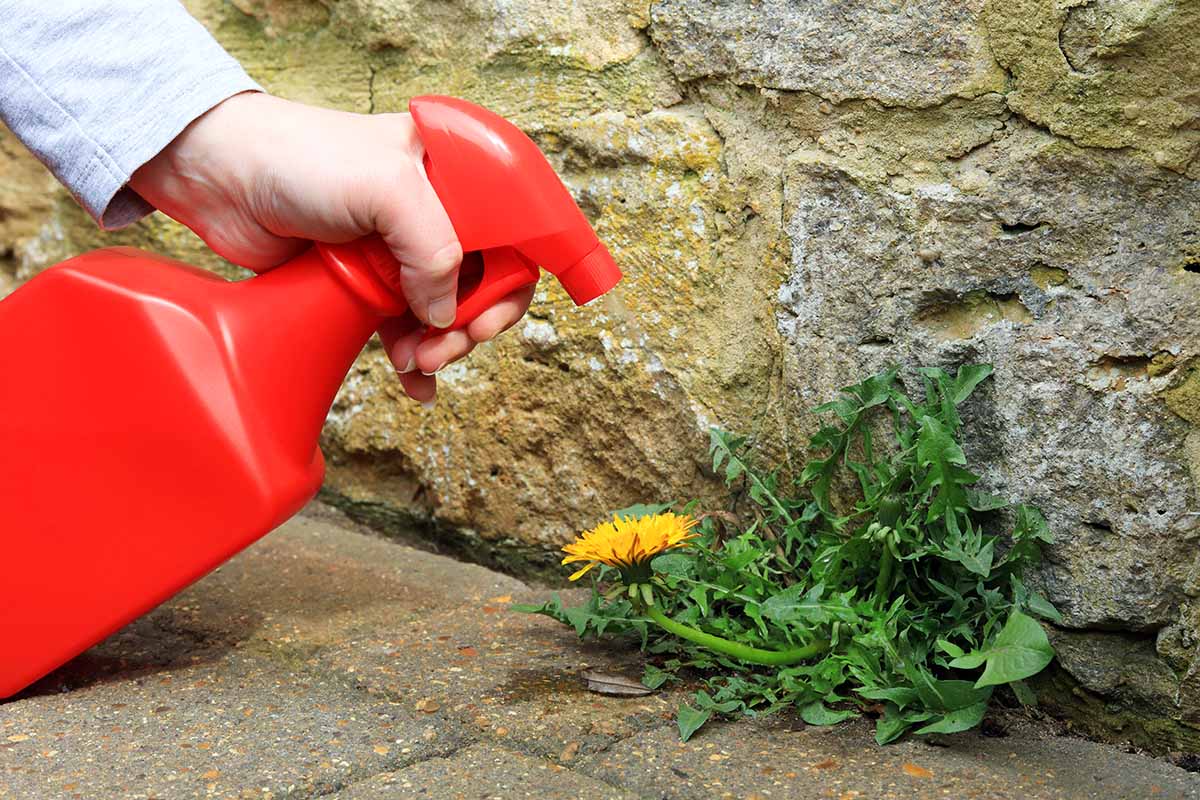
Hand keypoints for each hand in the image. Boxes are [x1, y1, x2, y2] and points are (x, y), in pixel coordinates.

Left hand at [129, 91, 533, 403]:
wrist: (219, 177)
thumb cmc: (301, 158)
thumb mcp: (387, 190)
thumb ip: (435, 250)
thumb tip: (446, 316)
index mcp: (457, 172)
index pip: (514, 233)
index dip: (512, 279)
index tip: (487, 316)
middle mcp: (436, 209)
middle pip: (485, 281)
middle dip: (472, 322)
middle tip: (445, 345)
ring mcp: (400, 249)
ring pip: (446, 312)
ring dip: (442, 345)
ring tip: (418, 361)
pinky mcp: (366, 281)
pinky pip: (406, 327)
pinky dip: (415, 358)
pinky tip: (414, 381)